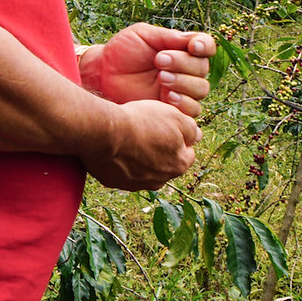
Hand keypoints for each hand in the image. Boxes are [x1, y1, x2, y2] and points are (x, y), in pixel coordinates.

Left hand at [79, 23, 214, 117]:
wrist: (103, 74)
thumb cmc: (122, 51)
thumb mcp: (143, 35)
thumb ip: (168, 37)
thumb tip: (193, 40)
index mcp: (181, 48)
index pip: (205, 46)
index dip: (204, 46)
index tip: (193, 46)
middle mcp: (186, 70)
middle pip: (202, 68)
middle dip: (183, 63)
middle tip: (159, 61)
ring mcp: (182, 90)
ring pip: (201, 89)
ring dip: (184, 83)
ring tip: (161, 78)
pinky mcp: (175, 110)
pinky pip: (193, 109)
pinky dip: (183, 102)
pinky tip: (167, 97)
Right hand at [81, 98, 200, 190]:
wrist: (105, 133)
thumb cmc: (141, 122)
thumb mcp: (174, 116)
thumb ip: (191, 128)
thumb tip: (196, 135)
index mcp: (179, 165)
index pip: (188, 154)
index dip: (179, 138)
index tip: (166, 127)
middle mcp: (160, 180)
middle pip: (166, 164)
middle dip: (160, 151)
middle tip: (147, 131)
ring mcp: (137, 184)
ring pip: (145, 171)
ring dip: (141, 159)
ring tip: (129, 139)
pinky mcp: (115, 183)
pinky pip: (123, 172)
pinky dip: (121, 163)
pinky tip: (115, 147)